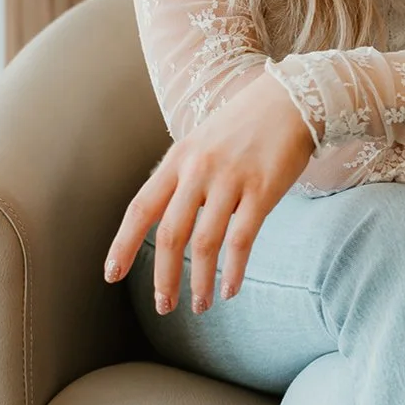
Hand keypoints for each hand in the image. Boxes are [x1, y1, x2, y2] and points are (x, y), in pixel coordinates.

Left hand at [105, 70, 316, 312]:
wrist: (293, 98)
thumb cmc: (247, 124)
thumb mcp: (204, 143)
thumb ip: (185, 176)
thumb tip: (169, 218)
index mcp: (178, 159)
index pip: (140, 209)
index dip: (123, 245)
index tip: (112, 274)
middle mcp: (198, 170)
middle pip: (170, 234)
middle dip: (164, 277)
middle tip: (163, 306)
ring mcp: (231, 180)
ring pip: (205, 242)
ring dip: (200, 281)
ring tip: (200, 306)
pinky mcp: (262, 189)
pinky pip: (242, 239)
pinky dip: (234, 269)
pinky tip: (231, 289)